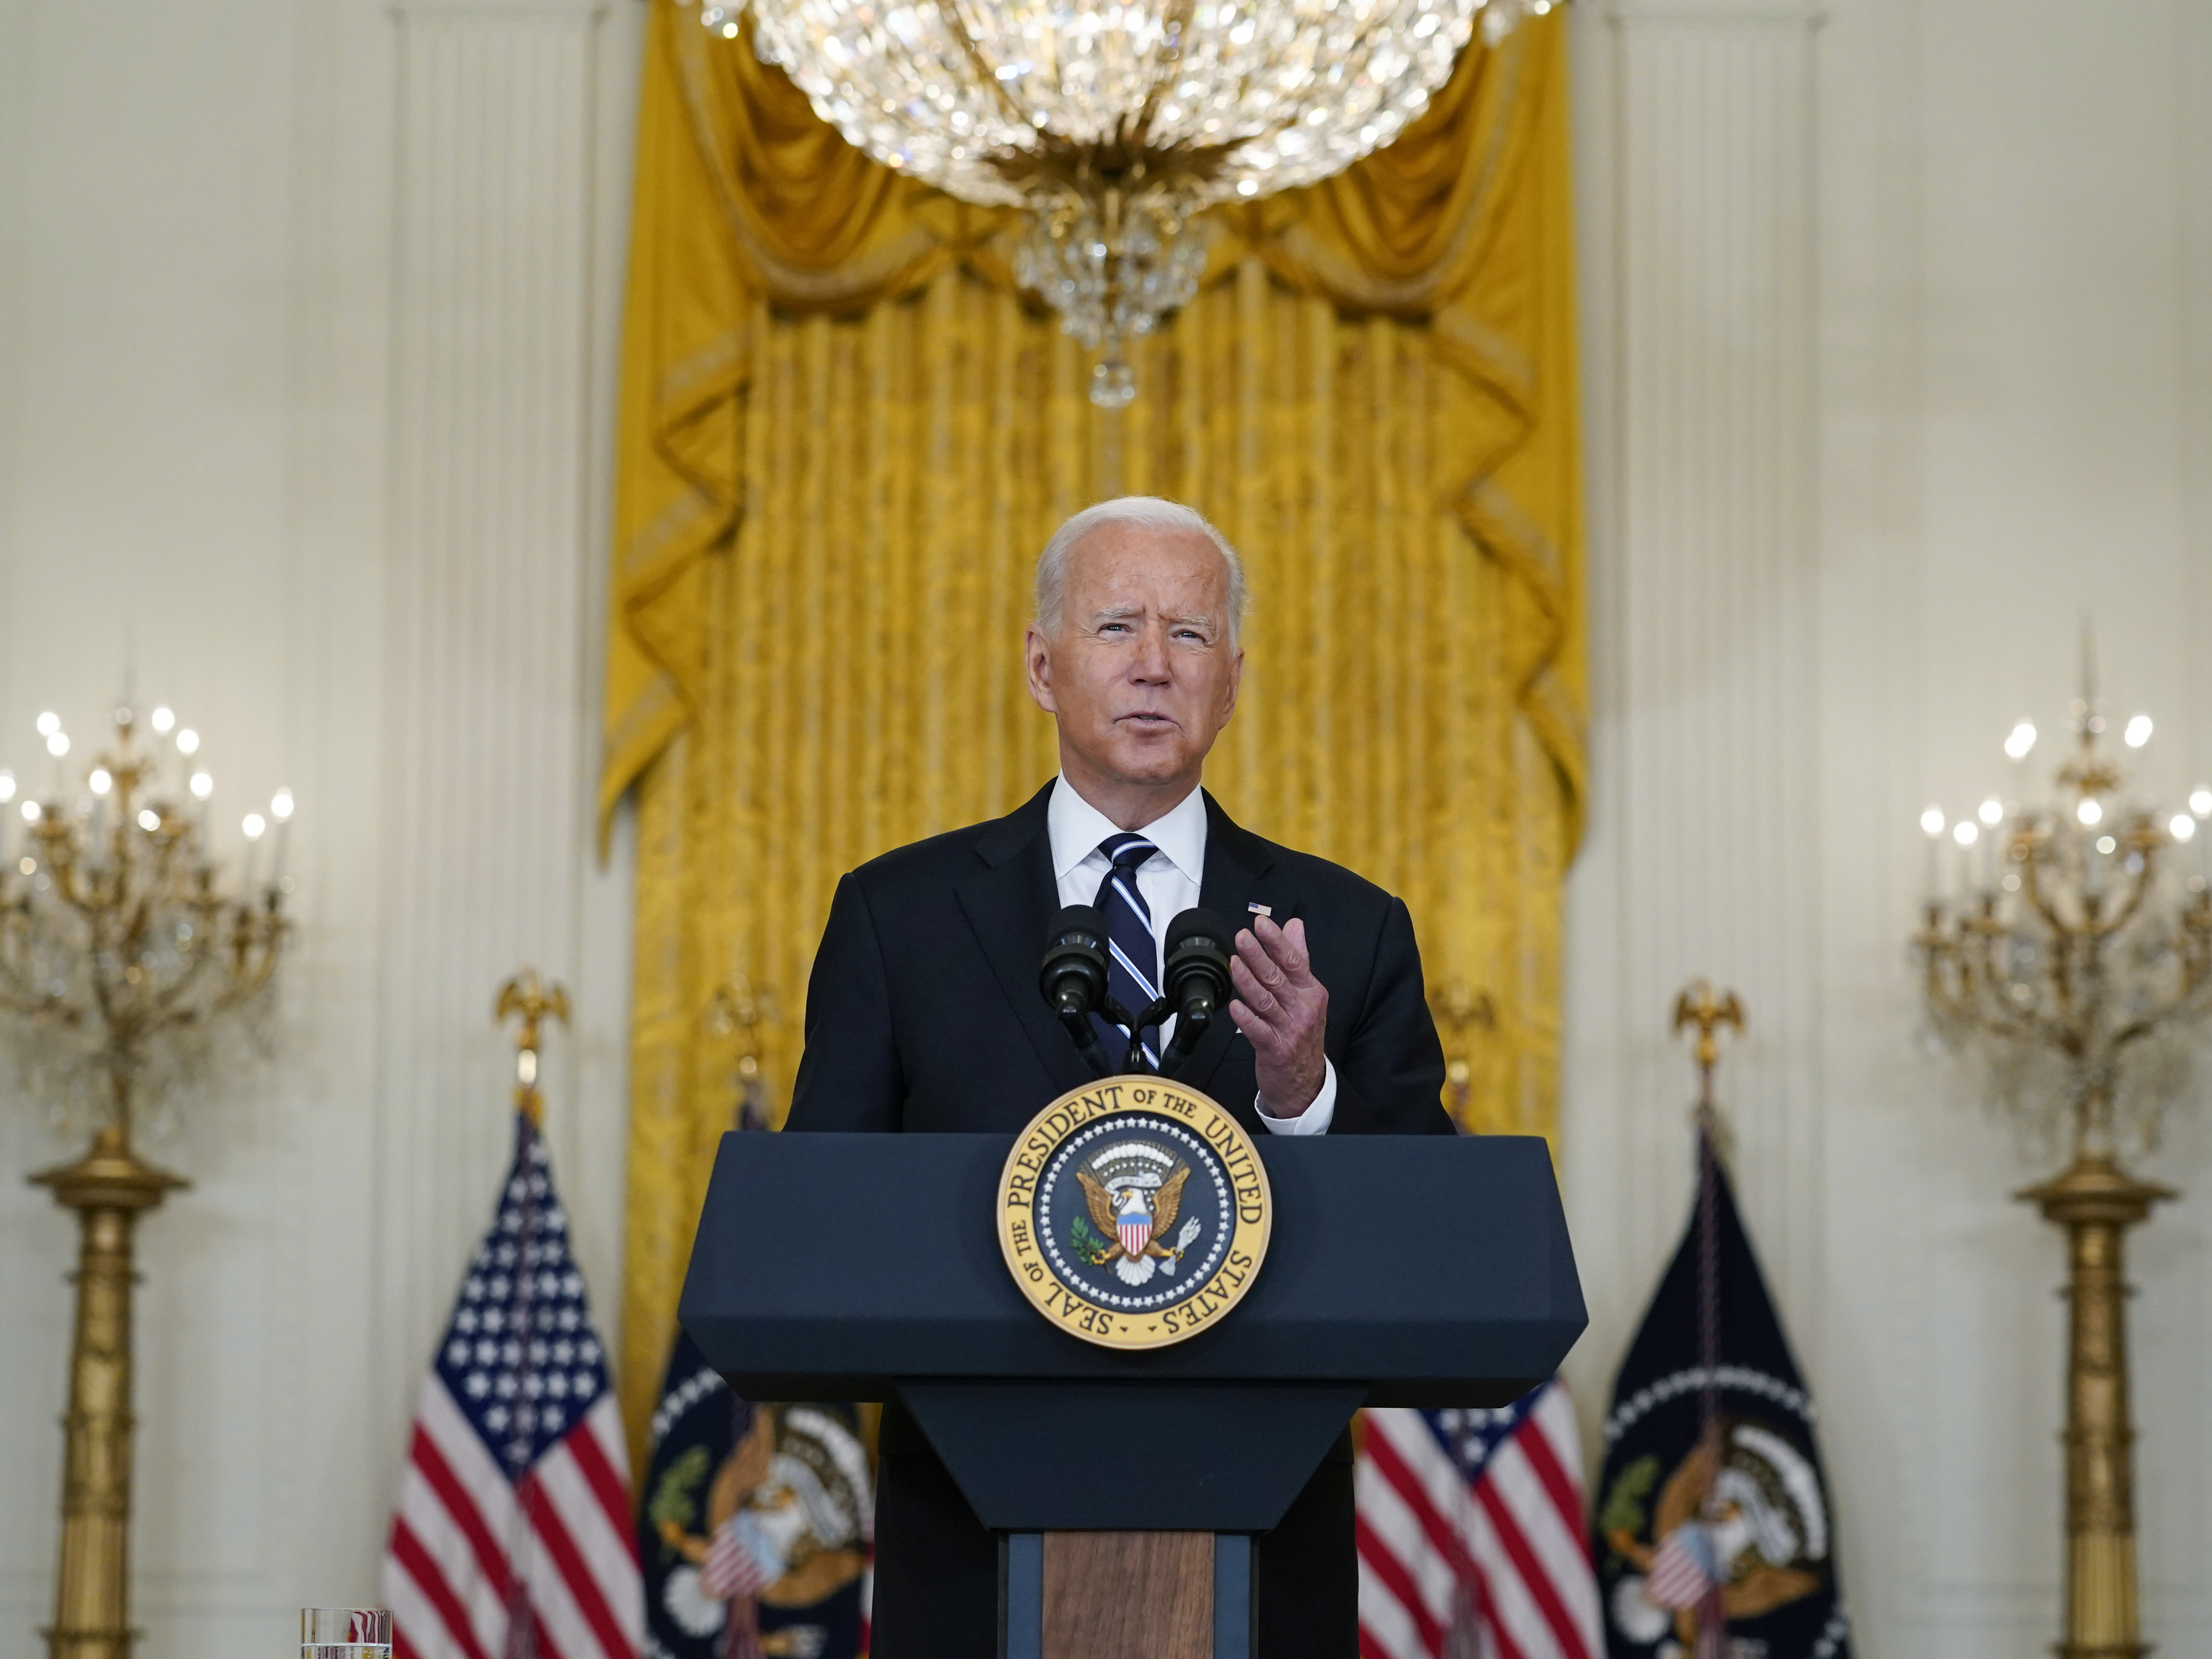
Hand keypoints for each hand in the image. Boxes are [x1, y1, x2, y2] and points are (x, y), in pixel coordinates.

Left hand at [1227, 915, 1327, 1116]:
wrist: (1305, 1081)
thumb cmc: (1301, 1032)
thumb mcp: (1306, 994)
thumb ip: (1298, 958)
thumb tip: (1294, 925)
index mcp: (1310, 991)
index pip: (1294, 961)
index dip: (1277, 941)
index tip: (1261, 923)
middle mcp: (1303, 1009)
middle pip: (1278, 978)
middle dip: (1259, 955)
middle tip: (1242, 937)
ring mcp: (1291, 1030)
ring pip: (1266, 1001)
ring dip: (1248, 981)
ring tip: (1233, 963)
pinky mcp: (1276, 1050)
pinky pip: (1259, 1032)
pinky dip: (1246, 1018)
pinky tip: (1235, 1006)